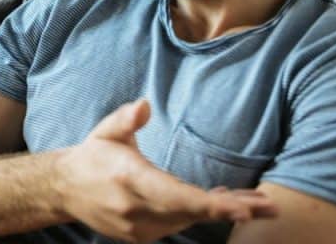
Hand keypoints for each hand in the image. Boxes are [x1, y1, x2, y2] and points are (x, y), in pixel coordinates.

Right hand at [55, 99, 277, 243]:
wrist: (65, 189)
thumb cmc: (94, 155)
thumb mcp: (106, 130)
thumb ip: (126, 119)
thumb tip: (144, 105)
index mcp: (131, 179)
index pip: (179, 197)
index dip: (213, 205)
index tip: (244, 208)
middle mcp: (136, 208)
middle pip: (193, 212)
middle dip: (232, 209)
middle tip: (270, 208)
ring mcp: (139, 227)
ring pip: (190, 220)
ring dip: (223, 211)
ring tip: (257, 203)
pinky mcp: (142, 236)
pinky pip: (180, 224)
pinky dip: (203, 214)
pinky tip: (227, 203)